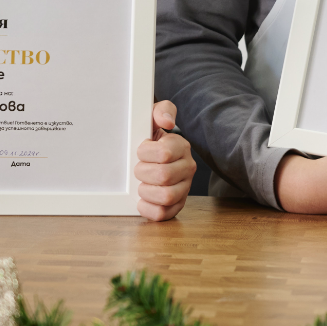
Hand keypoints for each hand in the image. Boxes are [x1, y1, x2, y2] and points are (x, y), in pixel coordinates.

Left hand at [133, 100, 194, 221]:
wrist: (148, 156)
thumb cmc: (148, 136)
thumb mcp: (152, 117)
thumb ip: (161, 111)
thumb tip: (167, 122)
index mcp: (181, 147)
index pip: (164, 153)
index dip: (145, 153)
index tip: (140, 150)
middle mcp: (188, 167)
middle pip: (164, 176)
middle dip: (143, 173)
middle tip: (139, 169)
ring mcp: (184, 188)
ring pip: (167, 197)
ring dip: (146, 191)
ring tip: (142, 184)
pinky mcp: (177, 205)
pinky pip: (164, 214)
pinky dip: (148, 209)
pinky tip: (143, 200)